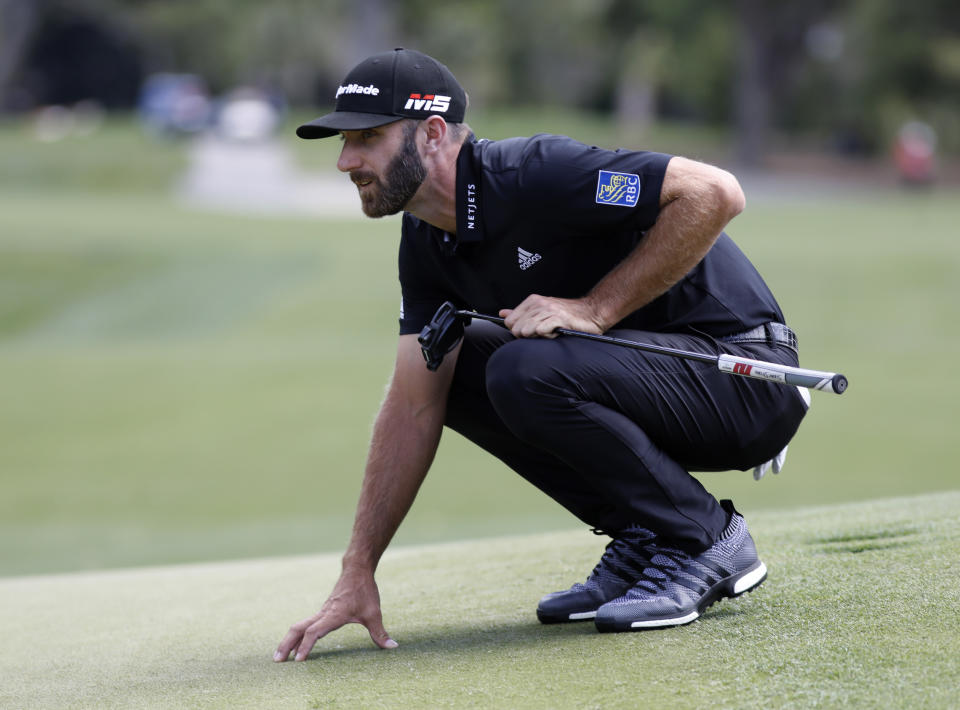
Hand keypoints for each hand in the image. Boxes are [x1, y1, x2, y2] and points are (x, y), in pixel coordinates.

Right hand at [273, 571, 397, 661]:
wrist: (357, 569)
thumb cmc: (365, 591)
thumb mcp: (374, 613)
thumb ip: (380, 633)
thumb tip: (393, 647)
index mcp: (333, 615)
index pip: (314, 632)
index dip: (306, 646)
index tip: (298, 661)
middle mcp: (323, 613)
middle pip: (298, 629)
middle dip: (286, 645)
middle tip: (276, 661)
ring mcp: (321, 612)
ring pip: (299, 626)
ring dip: (288, 640)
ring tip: (279, 657)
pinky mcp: (322, 611)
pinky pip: (305, 624)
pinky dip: (296, 635)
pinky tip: (294, 645)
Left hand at [499, 295, 604, 337]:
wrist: (592, 312)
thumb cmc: (566, 314)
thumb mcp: (540, 310)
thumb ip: (520, 313)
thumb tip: (503, 314)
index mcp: (532, 301)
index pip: (510, 322)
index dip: (518, 330)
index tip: (530, 331)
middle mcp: (539, 304)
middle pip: (517, 329)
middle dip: (526, 335)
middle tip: (541, 332)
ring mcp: (549, 310)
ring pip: (528, 330)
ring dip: (538, 336)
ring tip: (550, 332)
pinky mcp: (559, 319)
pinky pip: (542, 331)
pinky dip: (548, 336)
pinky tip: (556, 333)